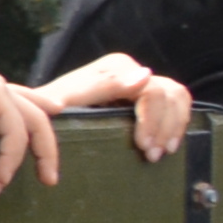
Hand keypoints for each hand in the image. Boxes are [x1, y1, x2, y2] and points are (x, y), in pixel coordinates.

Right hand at [0, 44, 67, 195]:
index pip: (19, 98)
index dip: (39, 106)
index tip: (56, 113)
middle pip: (35, 116)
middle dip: (47, 148)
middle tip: (49, 178)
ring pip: (34, 125)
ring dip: (33, 159)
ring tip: (6, 188)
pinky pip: (14, 133)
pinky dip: (9, 159)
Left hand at [35, 51, 194, 160]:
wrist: (44, 114)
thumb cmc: (50, 110)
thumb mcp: (68, 99)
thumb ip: (100, 87)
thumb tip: (145, 75)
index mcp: (116, 67)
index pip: (151, 90)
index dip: (151, 120)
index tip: (143, 146)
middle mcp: (132, 70)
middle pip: (168, 95)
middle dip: (163, 127)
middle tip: (152, 155)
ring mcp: (142, 80)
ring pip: (178, 97)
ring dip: (173, 127)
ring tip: (160, 153)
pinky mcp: (147, 95)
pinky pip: (178, 102)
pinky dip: (178, 123)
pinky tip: (169, 144)